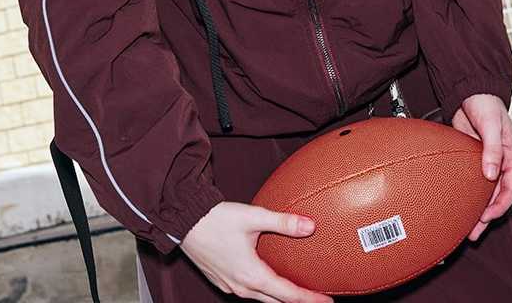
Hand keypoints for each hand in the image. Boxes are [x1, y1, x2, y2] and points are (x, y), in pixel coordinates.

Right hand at [180, 200, 332, 302]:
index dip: (309, 298)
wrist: (184, 222)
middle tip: (315, 297)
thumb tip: (310, 226)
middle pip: (276, 301)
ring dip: (278, 296)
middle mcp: (241, 287)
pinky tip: (266, 279)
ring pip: (261, 298)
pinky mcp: (221, 280)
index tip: (327, 300)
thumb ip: (283, 222)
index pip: (288, 294)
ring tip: (295, 290)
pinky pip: (247, 292)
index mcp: (252, 275)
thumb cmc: (216, 219)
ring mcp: (230, 286)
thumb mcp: (253, 217)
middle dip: (297, 300)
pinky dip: (262, 290)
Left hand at [451, 93, 511, 241]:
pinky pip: (473, 181)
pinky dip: (468, 194)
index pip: (510, 189)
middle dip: (487, 215)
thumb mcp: (492, 126)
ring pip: (484, 191)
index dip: (500, 205)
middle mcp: (501, 162)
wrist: (472, 91)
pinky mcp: (473, 158)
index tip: (487, 216)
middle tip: (474, 232)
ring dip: (477, 208)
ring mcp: (488, 161)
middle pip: (497, 195)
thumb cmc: (487, 105)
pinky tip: (459, 203)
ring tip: (467, 227)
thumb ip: (491, 149)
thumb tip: (490, 174)